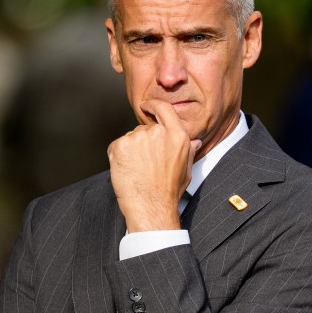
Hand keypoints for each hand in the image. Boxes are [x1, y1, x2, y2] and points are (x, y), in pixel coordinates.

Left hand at [108, 99, 201, 231]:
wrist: (151, 206)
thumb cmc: (169, 191)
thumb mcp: (186, 169)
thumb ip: (188, 150)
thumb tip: (194, 141)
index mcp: (177, 135)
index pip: (163, 108)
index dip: (153, 105)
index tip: (146, 106)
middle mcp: (157, 132)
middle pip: (145, 128)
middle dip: (143, 141)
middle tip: (145, 163)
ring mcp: (137, 137)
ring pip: (131, 138)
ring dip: (131, 150)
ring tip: (138, 170)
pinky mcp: (120, 145)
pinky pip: (117, 146)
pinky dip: (118, 156)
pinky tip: (127, 171)